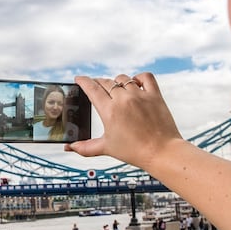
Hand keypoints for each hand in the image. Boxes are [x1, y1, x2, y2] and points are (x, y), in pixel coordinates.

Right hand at [67, 73, 181, 170]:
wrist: (161, 152)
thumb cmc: (134, 151)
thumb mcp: (106, 148)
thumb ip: (85, 147)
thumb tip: (69, 148)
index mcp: (109, 111)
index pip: (92, 88)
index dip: (83, 81)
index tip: (79, 79)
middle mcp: (123, 99)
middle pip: (105, 83)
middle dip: (97, 83)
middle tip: (95, 86)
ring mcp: (140, 95)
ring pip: (123, 79)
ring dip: (116, 82)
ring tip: (115, 88)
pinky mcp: (155, 95)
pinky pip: (145, 77)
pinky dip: (138, 77)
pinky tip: (135, 83)